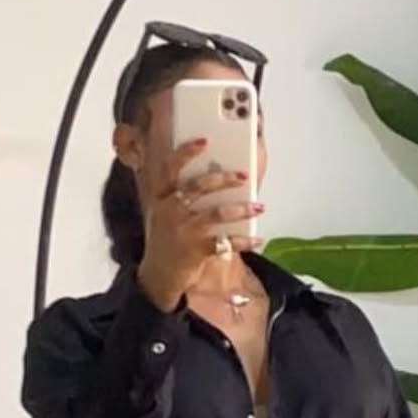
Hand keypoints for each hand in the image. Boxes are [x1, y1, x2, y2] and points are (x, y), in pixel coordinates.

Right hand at [137, 138, 264, 310]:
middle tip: (244, 175)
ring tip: (259, 206)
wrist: (158, 276)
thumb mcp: (165, 214)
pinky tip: (257, 239)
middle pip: (198, 187)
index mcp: (161, 198)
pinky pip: (225, 242)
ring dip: (241, 209)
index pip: (170, 168)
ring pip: (216, 214)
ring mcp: (183, 231)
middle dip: (223, 179)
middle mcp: (170, 211)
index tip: (204, 140)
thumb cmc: (166, 240)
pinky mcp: (195, 250)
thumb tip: (218, 176)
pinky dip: (244, 241)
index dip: (186, 152)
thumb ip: (182, 195)